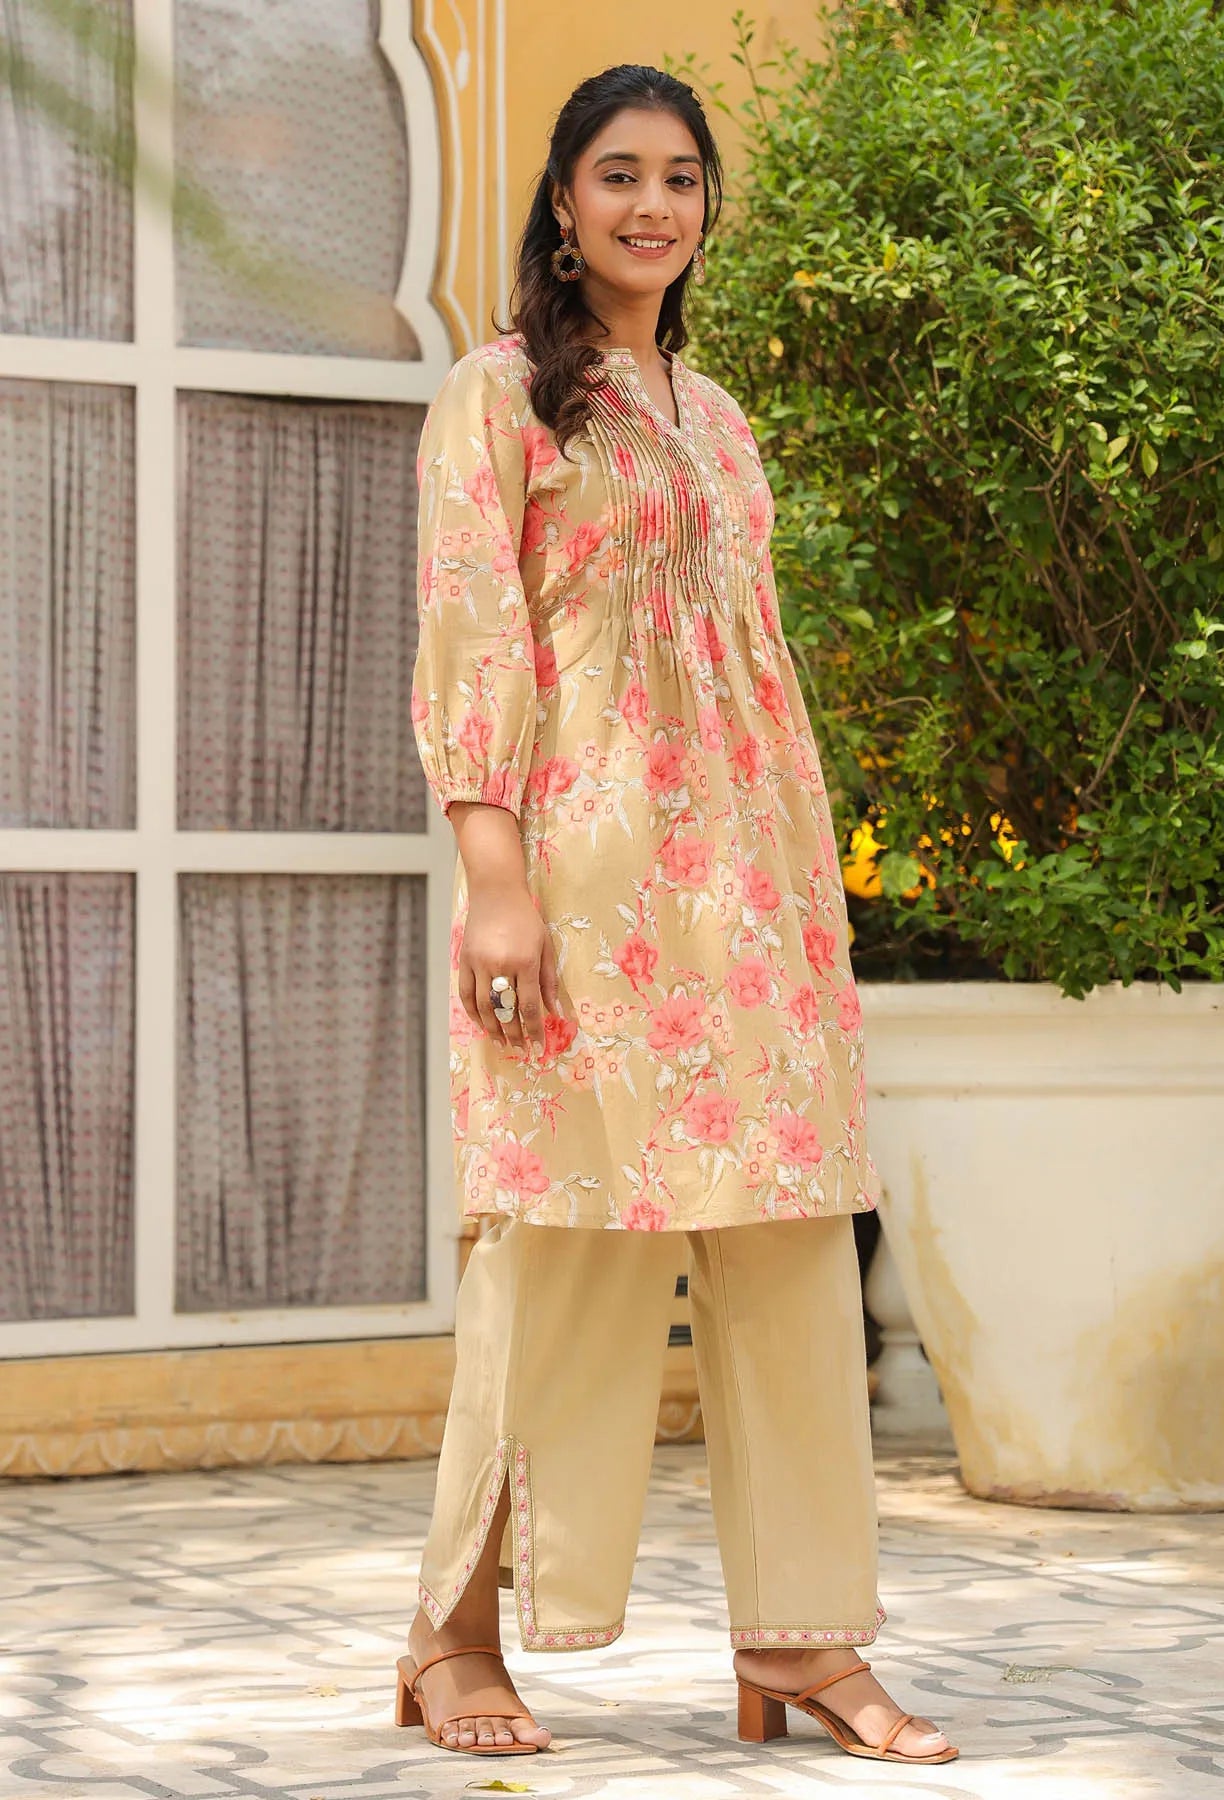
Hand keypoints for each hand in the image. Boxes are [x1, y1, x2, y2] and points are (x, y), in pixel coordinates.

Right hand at [458, 881, 561, 1055]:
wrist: (496, 893)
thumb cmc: (526, 918)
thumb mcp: (545, 946)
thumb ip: (549, 980)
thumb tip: (555, 1011)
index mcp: (525, 962)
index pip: (529, 1006)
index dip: (534, 1030)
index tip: (538, 1047)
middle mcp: (500, 966)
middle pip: (506, 1011)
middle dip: (515, 1035)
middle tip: (521, 1051)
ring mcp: (479, 964)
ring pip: (484, 1007)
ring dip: (493, 1029)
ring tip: (502, 1043)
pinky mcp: (464, 961)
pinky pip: (465, 994)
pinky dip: (473, 1013)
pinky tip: (482, 1025)